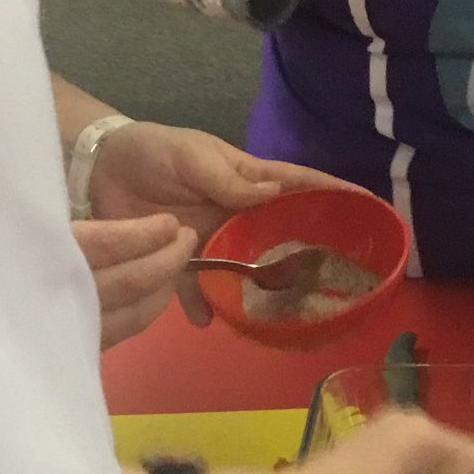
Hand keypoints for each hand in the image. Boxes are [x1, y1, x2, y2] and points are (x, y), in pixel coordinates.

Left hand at [83, 120, 353, 335]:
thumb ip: (226, 178)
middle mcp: (237, 216)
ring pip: (247, 271)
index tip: (373, 209)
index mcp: (247, 182)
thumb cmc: (153, 152)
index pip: (300, 187)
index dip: (336, 196)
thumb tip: (270, 195)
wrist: (100, 169)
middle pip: (283, 237)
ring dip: (262, 290)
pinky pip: (198, 291)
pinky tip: (209, 321)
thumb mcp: (191, 155)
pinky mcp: (181, 263)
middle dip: (311, 254)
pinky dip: (204, 307)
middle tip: (344, 277)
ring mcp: (212, 242)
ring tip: (285, 312)